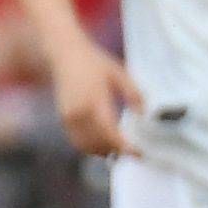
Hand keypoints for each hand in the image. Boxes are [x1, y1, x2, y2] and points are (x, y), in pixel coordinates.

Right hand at [50, 38, 144, 157]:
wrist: (64, 54)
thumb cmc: (94, 62)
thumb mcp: (118, 73)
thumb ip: (134, 93)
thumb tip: (144, 114)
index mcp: (93, 100)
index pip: (109, 132)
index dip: (124, 147)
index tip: (139, 153)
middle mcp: (78, 112)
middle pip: (98, 143)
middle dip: (116, 152)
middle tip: (135, 153)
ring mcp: (68, 117)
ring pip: (86, 145)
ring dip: (103, 152)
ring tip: (122, 151)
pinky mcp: (64, 119)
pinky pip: (78, 140)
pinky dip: (92, 147)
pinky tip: (106, 145)